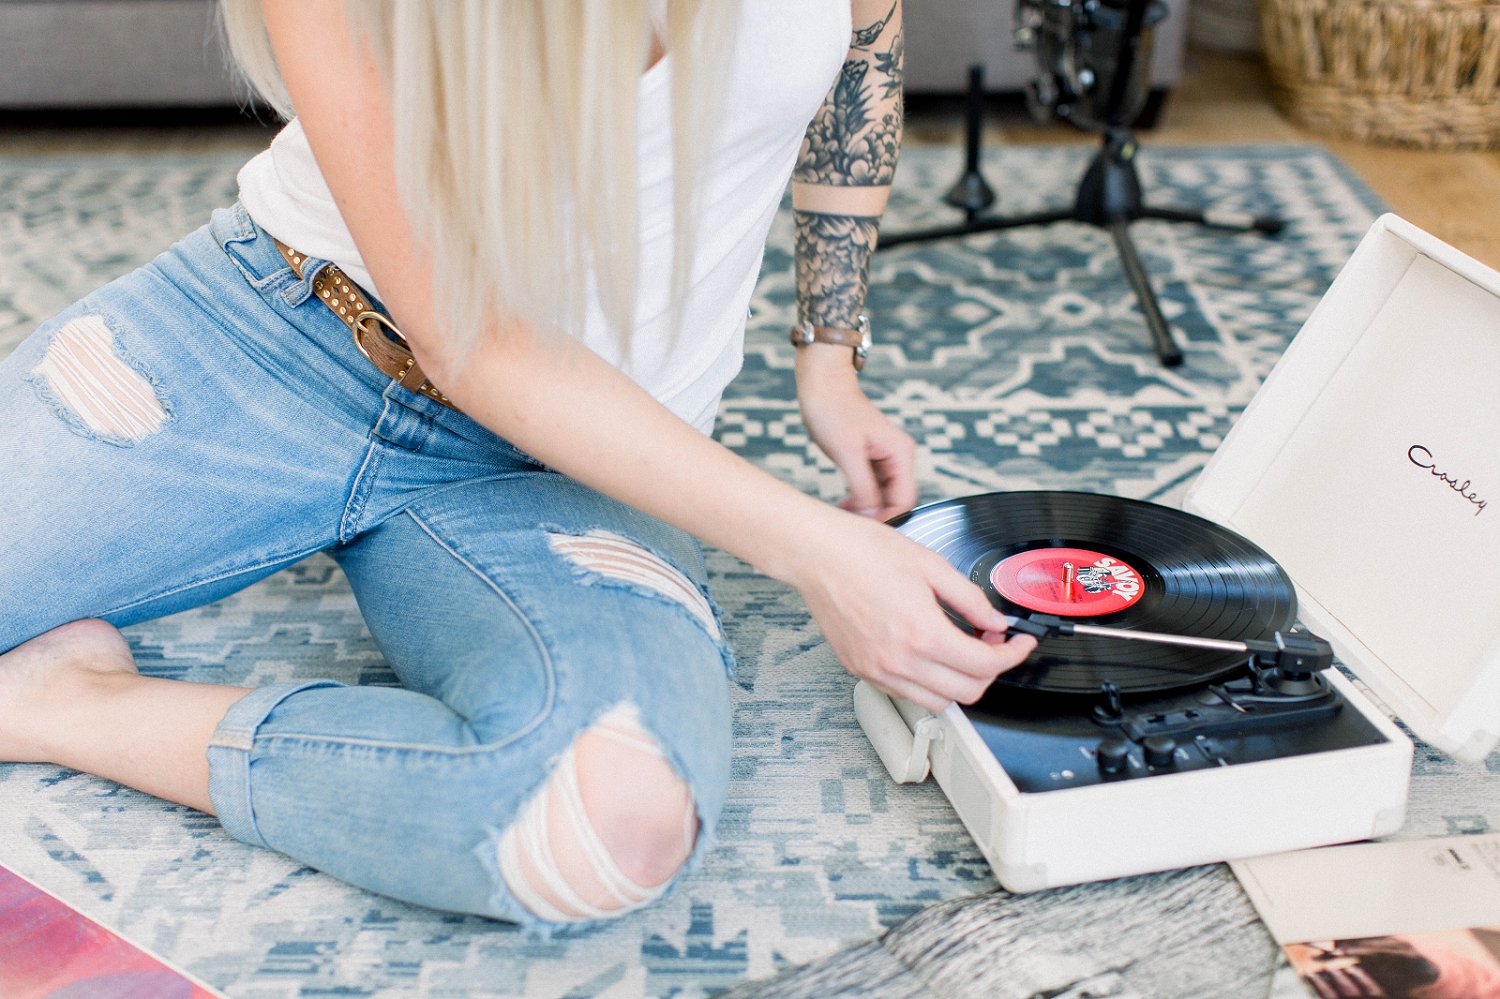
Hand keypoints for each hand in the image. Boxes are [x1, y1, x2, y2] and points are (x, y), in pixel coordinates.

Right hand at [788, 509, 1037, 712]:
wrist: (817, 554)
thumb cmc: (863, 551)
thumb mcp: (932, 565)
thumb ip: (970, 599)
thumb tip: (994, 622)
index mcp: (922, 633)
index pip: (985, 666)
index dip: (1012, 655)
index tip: (1019, 643)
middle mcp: (899, 661)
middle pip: (966, 693)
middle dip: (990, 671)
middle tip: (991, 644)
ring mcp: (877, 670)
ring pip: (937, 702)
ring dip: (958, 682)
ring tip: (959, 650)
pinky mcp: (860, 670)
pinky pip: (905, 693)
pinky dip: (927, 682)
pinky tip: (928, 653)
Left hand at [795, 343, 916, 520]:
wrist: (822, 384)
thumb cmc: (833, 410)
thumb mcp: (846, 453)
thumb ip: (863, 487)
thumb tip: (873, 515)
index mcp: (901, 453)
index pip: (904, 500)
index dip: (886, 519)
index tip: (863, 531)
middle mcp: (900, 456)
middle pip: (897, 500)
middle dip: (877, 516)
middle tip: (852, 528)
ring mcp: (887, 458)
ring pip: (884, 495)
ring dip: (867, 509)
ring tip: (845, 517)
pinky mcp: (872, 459)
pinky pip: (873, 487)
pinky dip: (861, 499)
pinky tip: (845, 505)